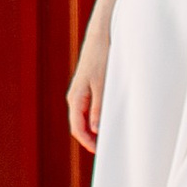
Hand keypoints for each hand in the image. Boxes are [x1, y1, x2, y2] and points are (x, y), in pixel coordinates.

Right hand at [67, 0, 115, 153]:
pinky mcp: (89, 86)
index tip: (101, 153)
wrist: (102, 33)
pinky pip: (89, 109)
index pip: (77, 128)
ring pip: (84, 118)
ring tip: (110, 136)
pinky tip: (109, 119)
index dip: (88, 143)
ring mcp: (81, 91)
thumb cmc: (102, 57)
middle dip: (91, 139)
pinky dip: (96, 118)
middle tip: (108, 149)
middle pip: (79, 125)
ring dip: (94, 129)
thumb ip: (99, 107)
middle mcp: (75, 96)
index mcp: (75, 98)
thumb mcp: (104, 84)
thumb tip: (95, 129)